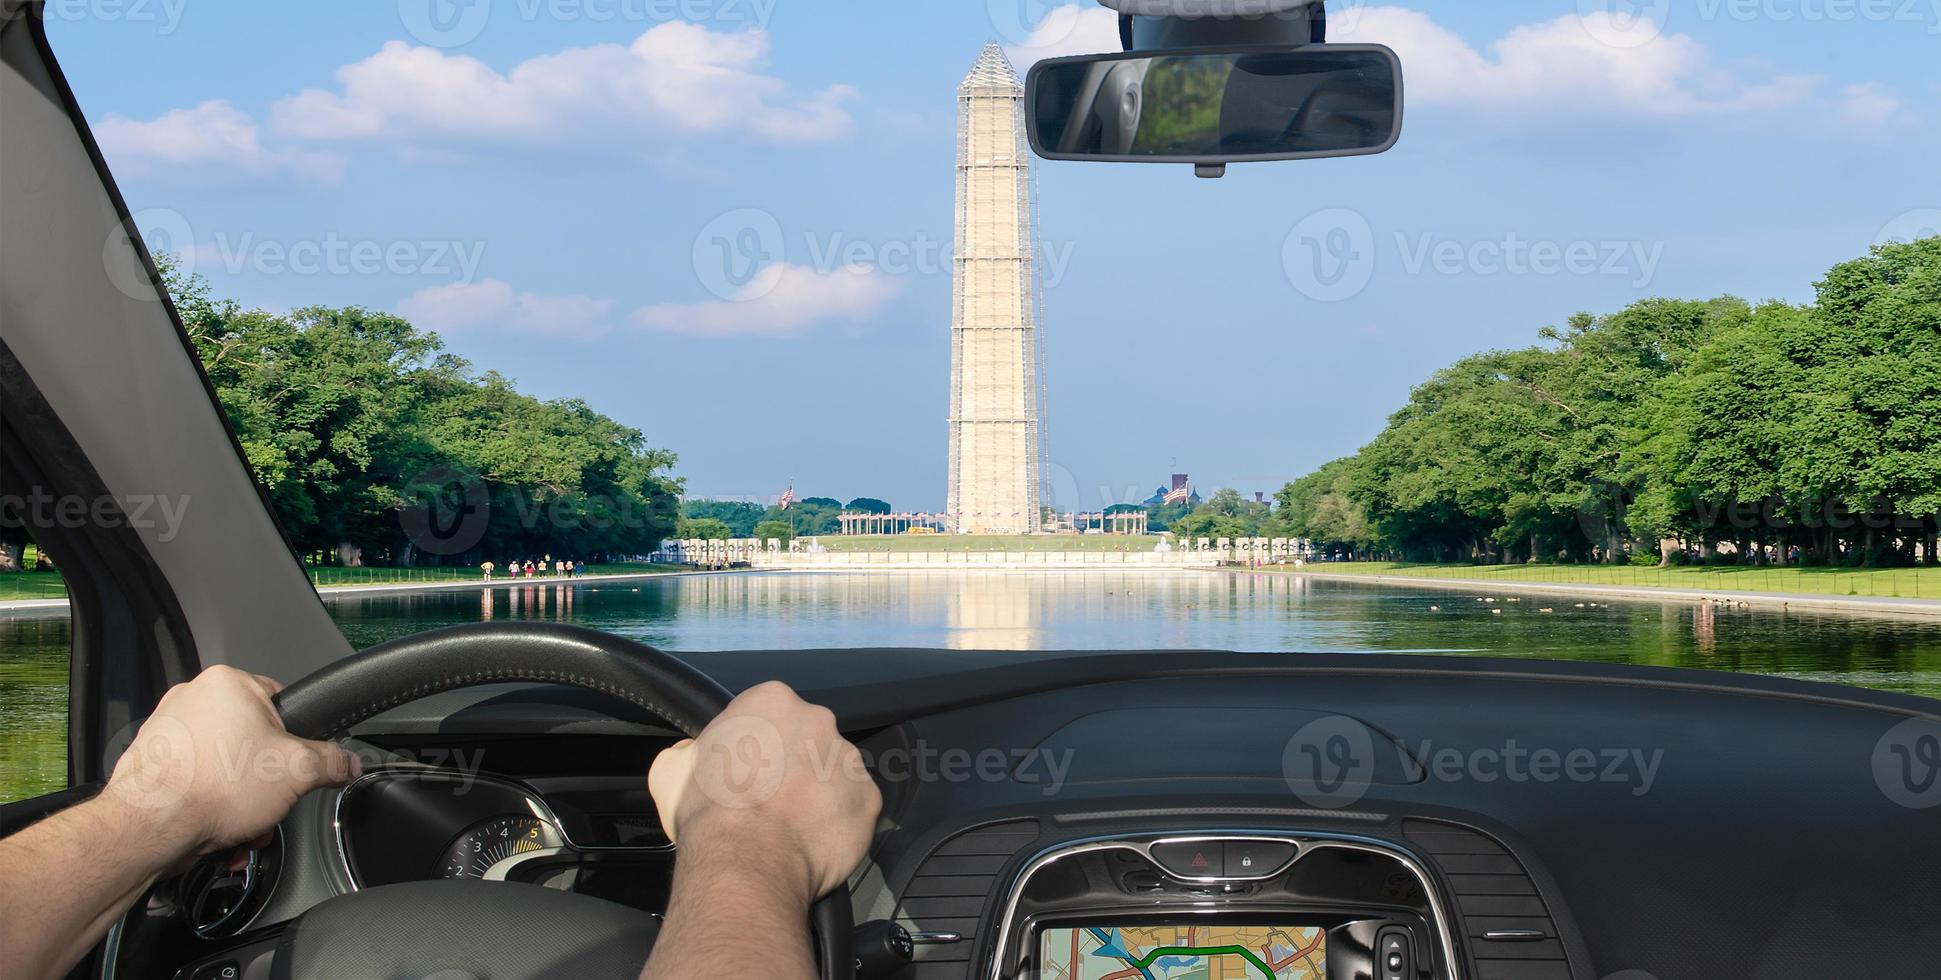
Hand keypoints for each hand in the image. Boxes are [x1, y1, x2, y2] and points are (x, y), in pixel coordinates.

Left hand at [103, 666, 360, 856]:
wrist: (149, 827)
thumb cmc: (216, 787)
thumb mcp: (298, 772)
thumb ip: (331, 762)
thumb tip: (348, 763)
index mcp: (227, 684)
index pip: (280, 703)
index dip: (295, 741)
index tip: (294, 767)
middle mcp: (191, 699)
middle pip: (252, 741)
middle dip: (265, 783)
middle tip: (269, 806)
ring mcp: (165, 730)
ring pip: (224, 767)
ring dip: (240, 801)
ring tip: (241, 828)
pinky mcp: (149, 763)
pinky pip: (195, 782)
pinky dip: (210, 806)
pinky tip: (216, 832)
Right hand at [647, 681, 880, 905]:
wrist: (745, 860)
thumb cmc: (708, 812)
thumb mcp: (671, 771)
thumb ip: (687, 751)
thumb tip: (691, 753)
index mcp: (771, 700)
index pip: (768, 714)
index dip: (755, 744)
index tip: (747, 771)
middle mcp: (818, 720)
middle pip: (807, 739)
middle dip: (793, 764)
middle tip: (771, 799)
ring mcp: (848, 759)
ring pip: (835, 773)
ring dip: (819, 792)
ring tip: (793, 826)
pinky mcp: (869, 798)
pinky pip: (855, 807)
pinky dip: (839, 823)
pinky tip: (813, 841)